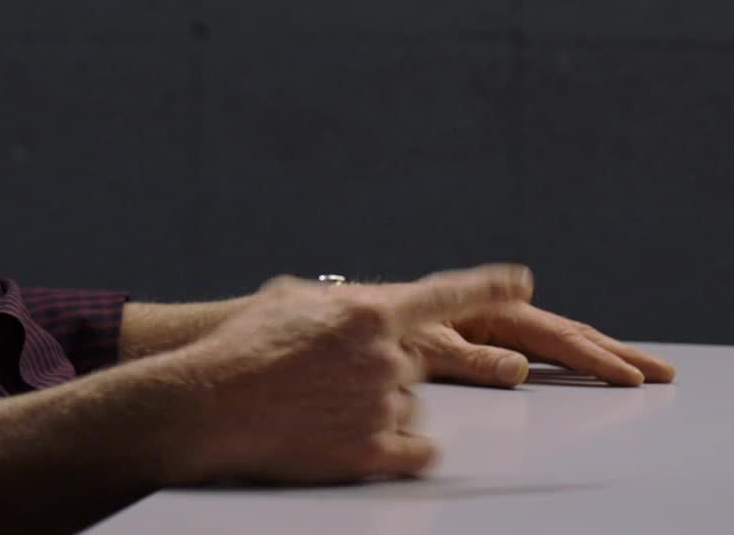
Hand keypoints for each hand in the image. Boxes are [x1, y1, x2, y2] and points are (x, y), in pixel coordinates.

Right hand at [173, 264, 533, 484]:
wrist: (212, 403)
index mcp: (370, 312)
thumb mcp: (290, 300)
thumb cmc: (243, 346)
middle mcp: (387, 356)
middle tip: (328, 378)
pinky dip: (400, 448)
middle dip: (380, 371)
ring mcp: (383, 405)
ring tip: (321, 409)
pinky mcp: (374, 450)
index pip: (444, 296)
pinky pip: (419, 450)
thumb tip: (359, 304)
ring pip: (410, 406)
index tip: (521, 282)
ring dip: (379, 409)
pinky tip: (363, 441)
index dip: (487, 287)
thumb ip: (339, 299)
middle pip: (414, 364)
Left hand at [404, 302, 677, 387]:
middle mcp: (499, 315)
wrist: (356, 321)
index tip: (630, 376)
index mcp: (490, 311)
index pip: (554, 338)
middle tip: (663, 372)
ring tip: (640, 370)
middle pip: (568, 334)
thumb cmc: (383, 328)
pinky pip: (539, 350)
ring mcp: (496, 327)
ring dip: (601, 354)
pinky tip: (591, 366)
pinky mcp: (486, 340)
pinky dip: (572, 356)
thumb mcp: (422, 345)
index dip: (594, 358)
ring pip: (559, 341)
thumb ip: (469, 357)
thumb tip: (520, 368)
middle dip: (616, 353)